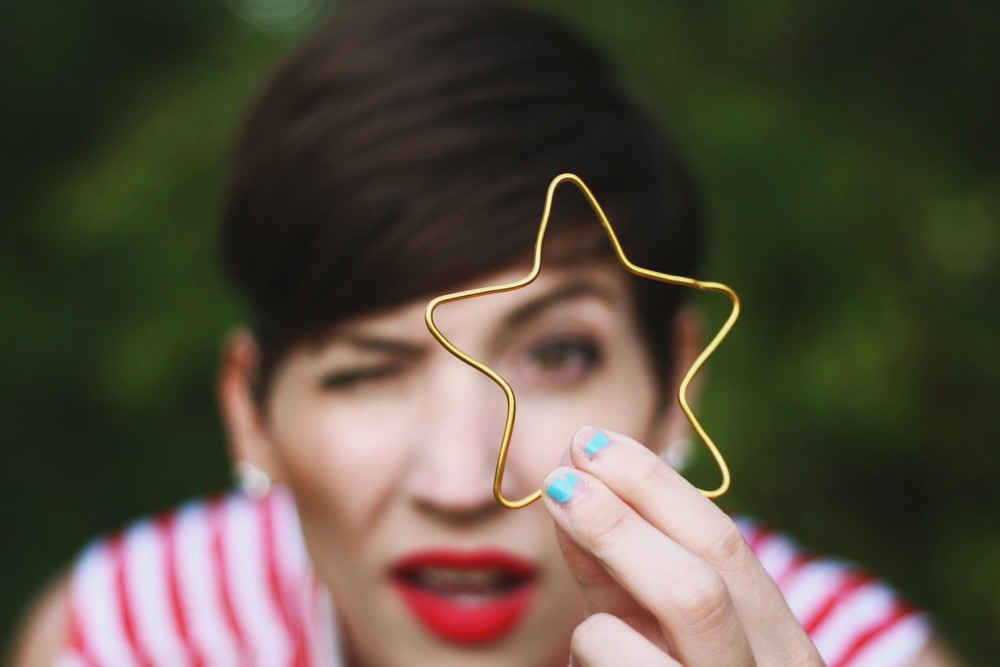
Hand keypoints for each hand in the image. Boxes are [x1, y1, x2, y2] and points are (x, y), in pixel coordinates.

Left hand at [542, 427, 824, 665]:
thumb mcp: (667, 628)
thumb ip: (626, 569)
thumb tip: (576, 487)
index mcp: (779, 641)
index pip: (723, 544)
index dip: (653, 486)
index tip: (592, 443)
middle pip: (695, 588)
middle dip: (621, 522)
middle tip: (559, 476)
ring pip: (640, 643)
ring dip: (600, 618)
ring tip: (596, 620)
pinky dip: (593, 655)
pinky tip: (601, 661)